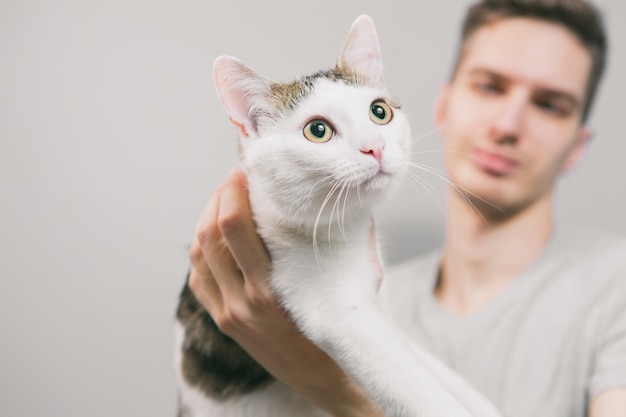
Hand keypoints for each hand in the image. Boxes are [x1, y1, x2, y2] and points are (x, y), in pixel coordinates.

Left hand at [188, 168, 383, 416]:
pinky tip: (217, 236)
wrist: (327, 380)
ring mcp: (227, 314)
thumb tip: (350, 205)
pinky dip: (203, 250)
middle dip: (218, 198)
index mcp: (269, 291)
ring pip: (198, 255)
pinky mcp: (223, 322)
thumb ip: (343, 243)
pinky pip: (198, 278)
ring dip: (206, 221)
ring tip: (224, 201)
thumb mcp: (343, 287)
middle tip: (234, 180)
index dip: (232, 192)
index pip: (233, 228)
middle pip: (209, 235)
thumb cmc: (339, 330)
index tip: (243, 172)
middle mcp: (241, 303)